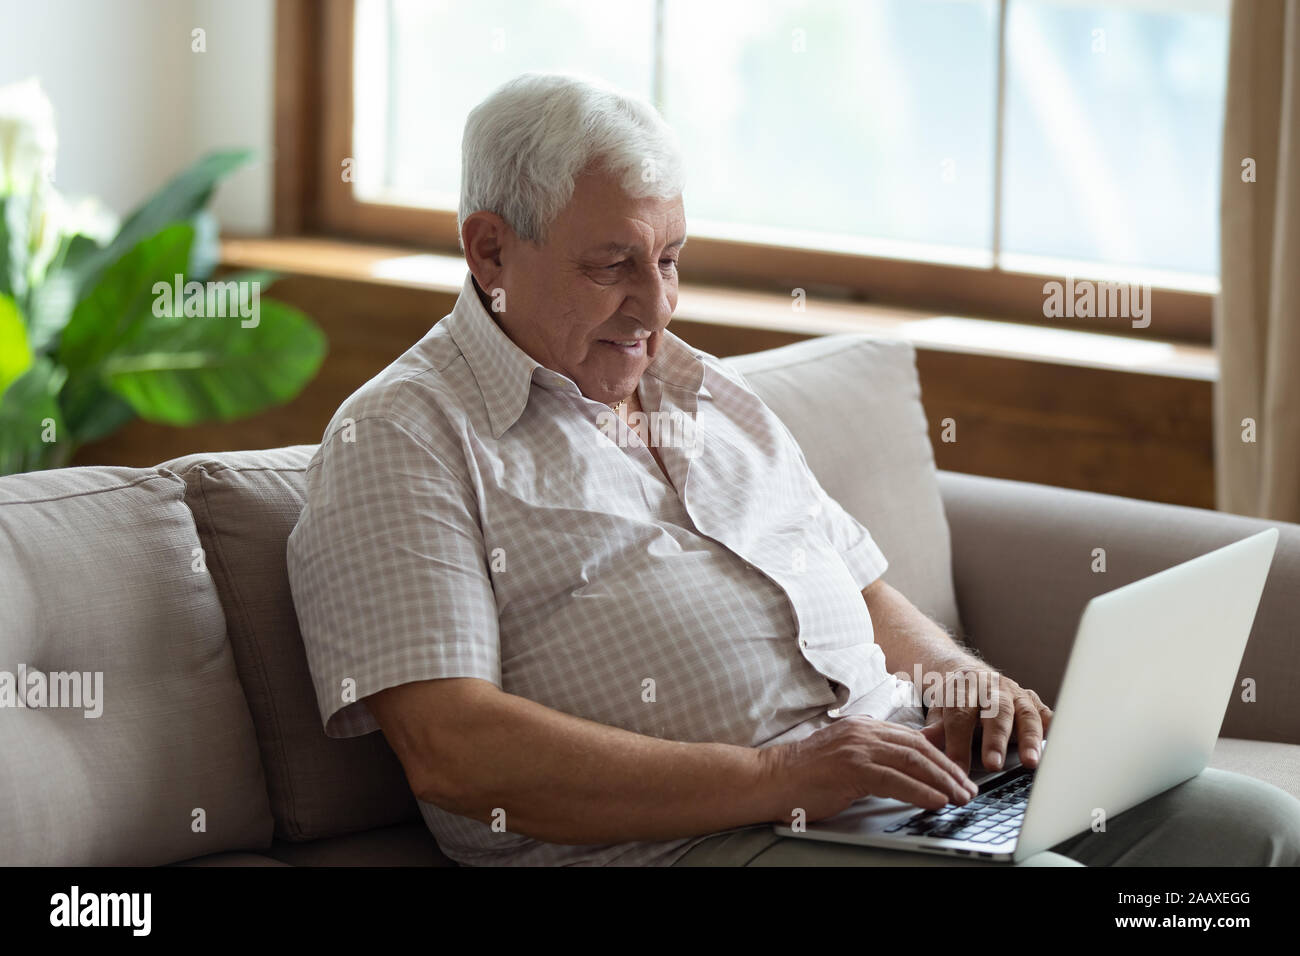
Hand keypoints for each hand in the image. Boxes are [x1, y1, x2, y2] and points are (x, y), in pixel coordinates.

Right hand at [761, 717, 979, 823]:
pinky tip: (936, 802)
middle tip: (968, 789)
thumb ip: (876, 756)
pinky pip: (895, 780)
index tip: (959, 776)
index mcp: (864, 727)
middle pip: (919, 748)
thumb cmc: (806, 774)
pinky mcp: (851, 768)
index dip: (942, 757)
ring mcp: (857, 748)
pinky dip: (920, 792)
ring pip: (912, 762)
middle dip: (949, 770)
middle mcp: (864, 732)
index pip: (913, 739)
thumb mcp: (847, 756)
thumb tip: (909, 767)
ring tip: (959, 798)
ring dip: (942, 782)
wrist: (771, 779)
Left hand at [920, 663, 1052, 772]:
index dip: (958, 743)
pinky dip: (1051, 729)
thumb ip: (935, 728)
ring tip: (1029, 762)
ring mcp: (1015, 694)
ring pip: (1025, 713)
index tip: (956, 769)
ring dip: (1029, 739)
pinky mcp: (1033, 701)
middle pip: (996, 712)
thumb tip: (924, 744)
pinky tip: (1054, 747)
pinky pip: (1045, 714)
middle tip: (992, 765)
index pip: (960, 716)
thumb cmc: (953, 699)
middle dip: (995, 739)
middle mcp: (993, 688)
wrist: (968, 674)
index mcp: (964, 688)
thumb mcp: (938, 710)